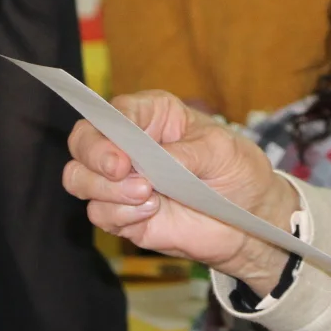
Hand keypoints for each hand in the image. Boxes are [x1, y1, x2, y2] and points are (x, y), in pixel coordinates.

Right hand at [63, 90, 300, 291]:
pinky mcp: (123, 215)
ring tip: (147, 196)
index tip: (121, 156)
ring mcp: (122, 181)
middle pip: (83, 142)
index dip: (107, 130)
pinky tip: (150, 213)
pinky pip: (100, 214)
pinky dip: (119, 214)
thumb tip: (148, 164)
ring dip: (106, 190)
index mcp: (152, 115)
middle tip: (121, 172)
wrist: (251, 218)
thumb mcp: (221, 150)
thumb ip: (184, 154)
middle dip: (94, 158)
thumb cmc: (237, 171)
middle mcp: (129, 144)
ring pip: (80, 179)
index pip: (112, 112)